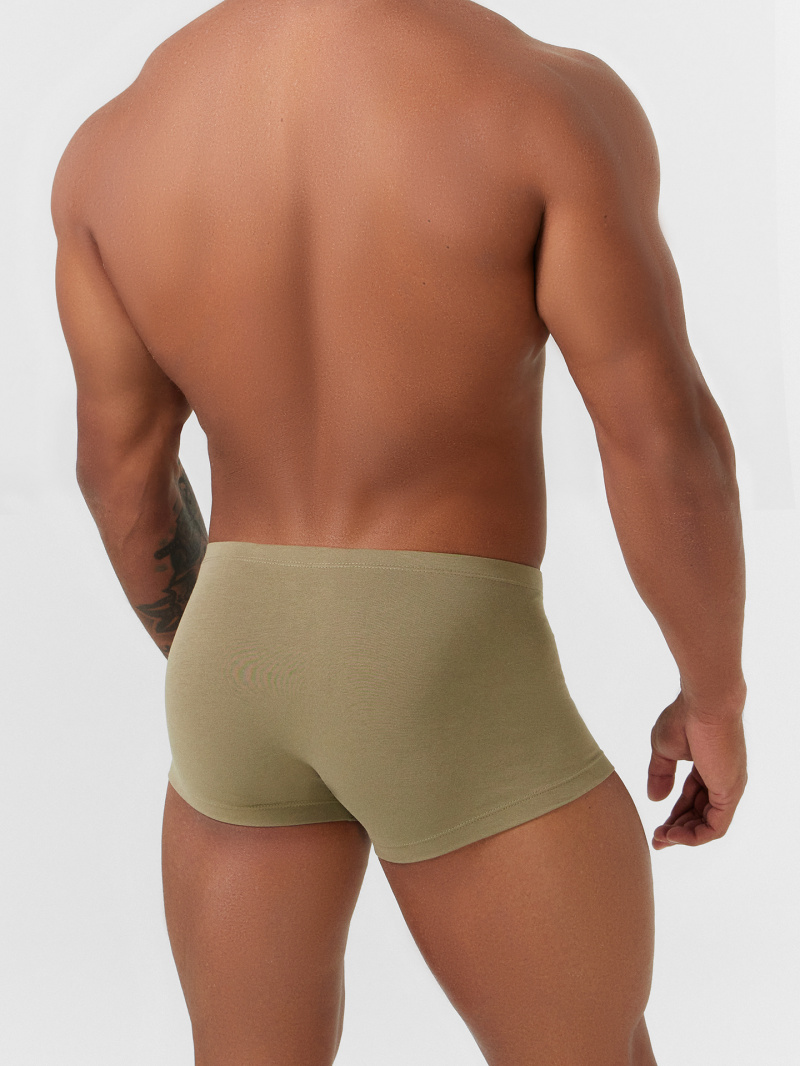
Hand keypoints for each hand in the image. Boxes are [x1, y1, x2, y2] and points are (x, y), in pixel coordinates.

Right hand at [647, 690, 746, 848]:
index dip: (674, 815)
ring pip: (708, 825)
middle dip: (677, 830)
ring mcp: (728, 787)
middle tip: (656, 839)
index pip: (693, 799)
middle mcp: (722, 780)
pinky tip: (674, 835)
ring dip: (684, 836)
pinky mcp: (729, 792)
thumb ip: (660, 775)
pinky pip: (715, 827)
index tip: (656, 828)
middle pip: (700, 815)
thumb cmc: (684, 717)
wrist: (704, 703)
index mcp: (708, 767)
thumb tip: (654, 799)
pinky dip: (695, 836)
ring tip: (662, 839)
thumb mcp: (663, 749)